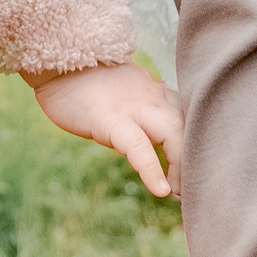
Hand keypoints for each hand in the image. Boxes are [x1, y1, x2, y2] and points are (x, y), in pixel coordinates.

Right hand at [24, 62, 183, 196]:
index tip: (199, 170)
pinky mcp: (112, 120)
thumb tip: (156, 132)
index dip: (199, 145)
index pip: (192, 119)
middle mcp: (154, 98)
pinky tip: (161, 191)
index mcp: (158, 92)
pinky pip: (139, 148)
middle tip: (195, 189)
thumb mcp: (126, 93)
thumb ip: (145, 107)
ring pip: (174, 135)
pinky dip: (152, 170)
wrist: (57, 62)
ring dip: (182, 168)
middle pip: (191, 127)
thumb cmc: (87, 81)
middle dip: (196, 159)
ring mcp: (135, 108)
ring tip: (182, 194)